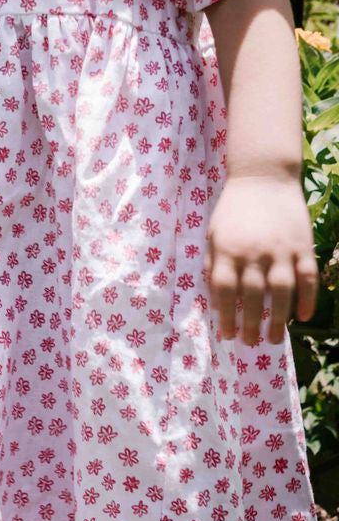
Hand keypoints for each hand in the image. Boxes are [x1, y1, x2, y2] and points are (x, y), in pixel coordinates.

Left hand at [204, 173, 317, 345]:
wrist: (263, 177)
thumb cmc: (233, 210)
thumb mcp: (213, 234)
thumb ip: (212, 265)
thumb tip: (215, 302)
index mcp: (227, 250)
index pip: (223, 290)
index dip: (225, 316)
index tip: (227, 335)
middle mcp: (253, 252)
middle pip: (252, 296)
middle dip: (250, 324)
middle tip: (251, 343)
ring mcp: (280, 248)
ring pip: (281, 290)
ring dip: (279, 319)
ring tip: (275, 339)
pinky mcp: (303, 245)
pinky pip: (308, 276)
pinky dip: (308, 298)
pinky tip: (303, 317)